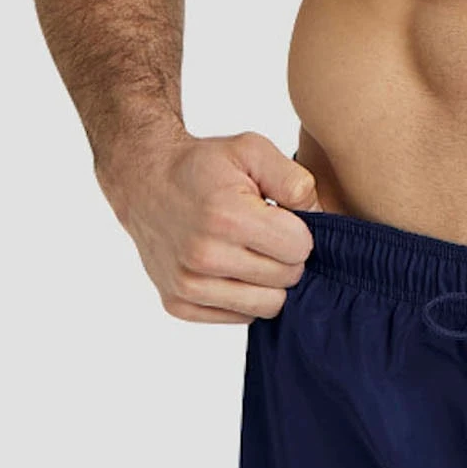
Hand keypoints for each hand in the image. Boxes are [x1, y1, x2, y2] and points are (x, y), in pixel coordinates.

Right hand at [99, 126, 316, 322]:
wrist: (145, 181)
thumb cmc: (204, 165)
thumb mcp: (252, 150)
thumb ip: (295, 180)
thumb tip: (321, 219)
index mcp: (226, 217)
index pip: (300, 248)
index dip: (298, 230)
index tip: (280, 216)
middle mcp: (204, 256)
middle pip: (287, 279)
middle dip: (285, 256)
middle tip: (263, 233)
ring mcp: (188, 285)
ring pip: (267, 306)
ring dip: (267, 280)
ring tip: (249, 250)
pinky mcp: (177, 304)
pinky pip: (240, 317)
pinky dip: (243, 296)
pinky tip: (230, 267)